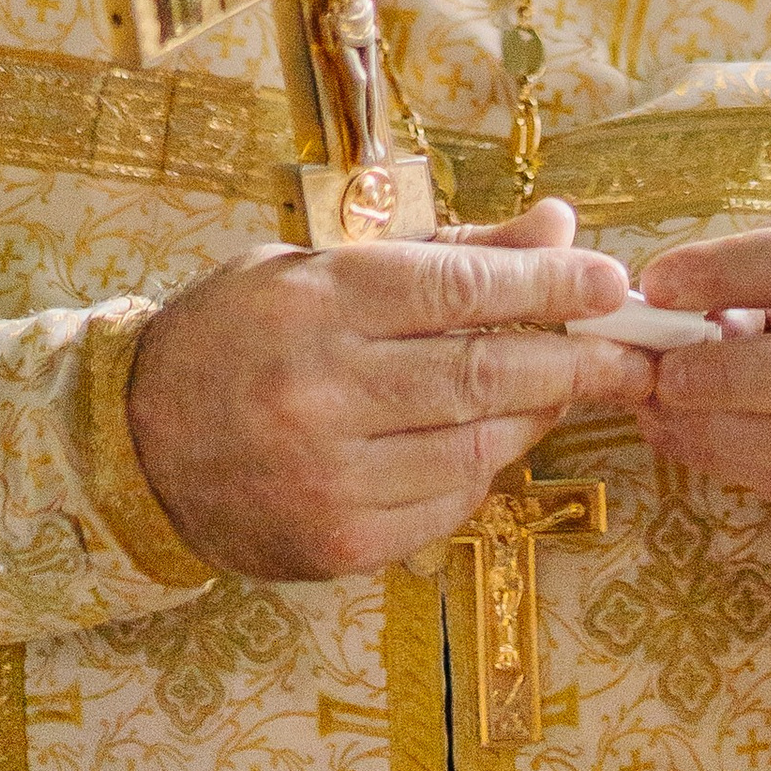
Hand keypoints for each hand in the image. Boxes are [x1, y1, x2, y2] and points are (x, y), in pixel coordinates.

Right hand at [127, 199, 654, 582]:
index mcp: (316, 305)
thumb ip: (444, 254)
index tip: (612, 279)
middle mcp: (321, 391)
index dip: (551, 283)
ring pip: (479, 445)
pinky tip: (489, 441)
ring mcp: (330, 476)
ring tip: (566, 386)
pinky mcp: (339, 543)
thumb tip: (557, 228)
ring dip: (538, 414)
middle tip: (638, 352)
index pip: (460, 288)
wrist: (131, 447)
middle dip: (580, 358)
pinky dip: (484, 470)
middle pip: (486, 371)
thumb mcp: (317, 269)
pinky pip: (449, 505)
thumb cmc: (235, 338)